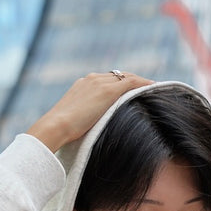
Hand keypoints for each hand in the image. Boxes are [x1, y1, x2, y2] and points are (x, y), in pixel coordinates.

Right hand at [27, 71, 152, 151]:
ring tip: (152, 87)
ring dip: (139, 81)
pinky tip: (153, 87)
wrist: (56, 126)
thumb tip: (83, 134)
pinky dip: (143, 83)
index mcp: (81, 85)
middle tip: (145, 87)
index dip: (118, 84)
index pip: (104, 81)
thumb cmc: (60, 132)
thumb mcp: (72, 123)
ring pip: (125, 77)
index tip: (128, 91)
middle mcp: (91, 79)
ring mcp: (99, 83)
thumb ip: (81, 121)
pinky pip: (130, 83)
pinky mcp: (108, 91)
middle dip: (131, 80)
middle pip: (116, 76)